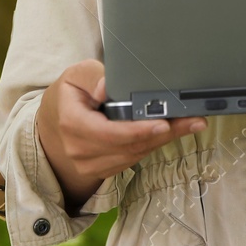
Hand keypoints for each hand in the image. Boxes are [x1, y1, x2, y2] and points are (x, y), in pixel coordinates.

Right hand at [36, 59, 204, 211]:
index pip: (108, 133)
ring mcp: (90, 164)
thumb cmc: (68, 95)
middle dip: (163, 133)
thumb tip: (109, 86)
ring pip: (134, 155)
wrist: (52, 125)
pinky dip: (153, 145)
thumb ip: (93, 76)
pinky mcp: (102, 170)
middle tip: (192, 120)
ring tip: (190, 123)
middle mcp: (80, 149)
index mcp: (71, 122)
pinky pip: (132, 160)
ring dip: (163, 140)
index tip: (164, 123)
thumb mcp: (75, 75)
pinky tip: (171, 132)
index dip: (138, 130)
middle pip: (128, 146)